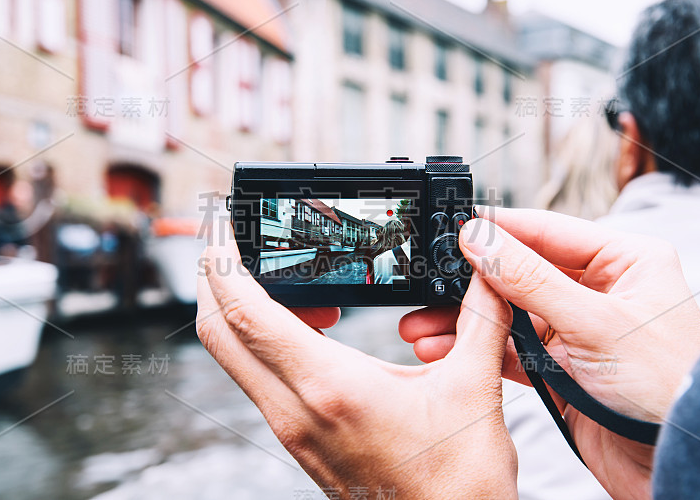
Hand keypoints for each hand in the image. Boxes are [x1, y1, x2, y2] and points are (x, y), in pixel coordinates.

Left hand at [197, 219, 518, 498]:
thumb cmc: (456, 487)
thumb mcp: (473, 389)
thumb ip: (479, 318)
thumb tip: (486, 269)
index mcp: (329, 388)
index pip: (245, 314)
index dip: (223, 262)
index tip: (222, 225)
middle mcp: (295, 410)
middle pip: (218, 333)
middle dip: (212, 279)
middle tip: (231, 240)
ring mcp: (291, 429)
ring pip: (235, 357)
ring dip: (241, 310)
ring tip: (285, 281)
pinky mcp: (300, 439)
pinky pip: (261, 377)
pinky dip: (266, 340)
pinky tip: (315, 325)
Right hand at [399, 207, 699, 499]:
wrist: (674, 463)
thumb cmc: (664, 388)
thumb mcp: (593, 323)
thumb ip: (529, 279)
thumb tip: (481, 239)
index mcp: (624, 262)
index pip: (548, 231)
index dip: (499, 231)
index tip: (456, 229)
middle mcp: (600, 291)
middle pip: (521, 273)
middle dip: (472, 284)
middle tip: (428, 284)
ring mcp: (578, 329)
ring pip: (509, 313)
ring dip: (468, 321)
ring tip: (423, 326)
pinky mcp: (562, 366)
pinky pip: (511, 348)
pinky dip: (479, 349)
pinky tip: (446, 350)